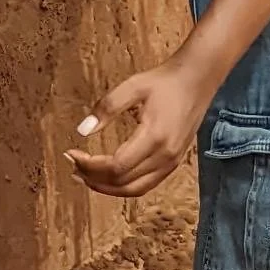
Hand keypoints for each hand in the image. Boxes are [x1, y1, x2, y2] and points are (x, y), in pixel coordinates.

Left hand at [65, 50, 216, 199]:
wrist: (197, 79)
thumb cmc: (165, 81)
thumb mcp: (132, 86)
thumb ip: (106, 108)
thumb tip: (82, 130)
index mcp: (154, 137)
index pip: (115, 166)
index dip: (89, 165)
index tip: (71, 153)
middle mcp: (165, 156)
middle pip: (122, 182)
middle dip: (93, 178)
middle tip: (72, 165)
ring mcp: (171, 162)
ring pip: (134, 189)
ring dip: (107, 187)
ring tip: (85, 176)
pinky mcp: (173, 163)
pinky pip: (145, 185)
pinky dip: (123, 186)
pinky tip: (108, 177)